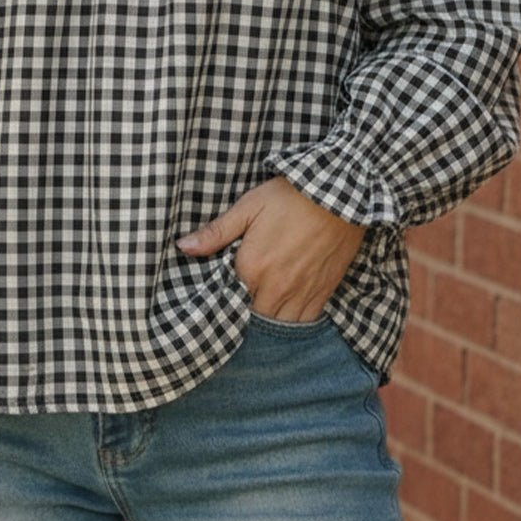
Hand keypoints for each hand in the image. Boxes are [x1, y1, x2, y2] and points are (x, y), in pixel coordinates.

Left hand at [177, 177, 364, 321]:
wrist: (338, 194)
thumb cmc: (289, 197)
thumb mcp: (247, 207)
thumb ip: (215, 232)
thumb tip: (183, 247)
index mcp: (251, 267)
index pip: (227, 298)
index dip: (223, 297)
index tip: (221, 292)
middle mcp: (274, 287)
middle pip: (251, 317)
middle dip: (244, 312)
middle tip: (240, 301)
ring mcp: (300, 294)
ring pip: (277, 325)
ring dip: (267, 319)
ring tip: (261, 307)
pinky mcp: (321, 294)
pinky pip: (303, 322)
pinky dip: (292, 321)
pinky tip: (285, 310)